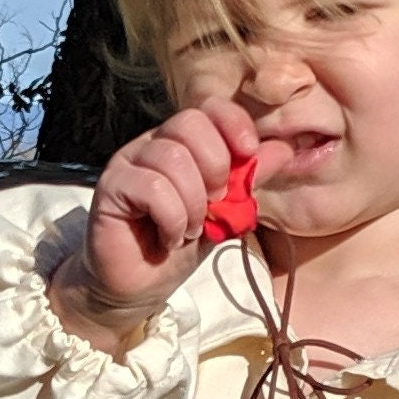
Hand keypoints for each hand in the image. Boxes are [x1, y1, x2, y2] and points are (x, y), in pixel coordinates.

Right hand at [48, 101, 280, 353]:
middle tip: (212, 205)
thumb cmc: (177, 248)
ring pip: (172, 158)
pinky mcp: (111, 189)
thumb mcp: (226, 211)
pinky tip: (169, 238)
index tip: (249, 152)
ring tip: (190, 230)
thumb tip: (286, 147)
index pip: (208, 108)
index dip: (233, 124)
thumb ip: (250, 177)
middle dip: (215, 167)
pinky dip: (172, 218)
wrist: (138, 289)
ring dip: (193, 203)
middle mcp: (151, 144)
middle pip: (190, 123)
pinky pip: (152, 188)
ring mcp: (128, 163)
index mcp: (180, 143)